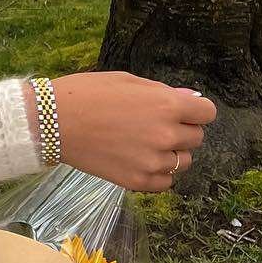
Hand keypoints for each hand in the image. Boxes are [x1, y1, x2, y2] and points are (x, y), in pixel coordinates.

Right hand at [44, 72, 214, 190]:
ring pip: (184, 161)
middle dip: (182, 130)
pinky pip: (167, 182)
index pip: (207, 113)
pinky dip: (159, 173)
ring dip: (172, 153)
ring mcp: (153, 161)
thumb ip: (162, 92)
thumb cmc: (88, 93)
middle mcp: (166, 134)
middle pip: (197, 138)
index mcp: (166, 105)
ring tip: (146, 144)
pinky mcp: (138, 181)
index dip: (196, 110)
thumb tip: (191, 98)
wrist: (54, 122)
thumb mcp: (128, 81)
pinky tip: (141, 160)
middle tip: (155, 125)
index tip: (183, 111)